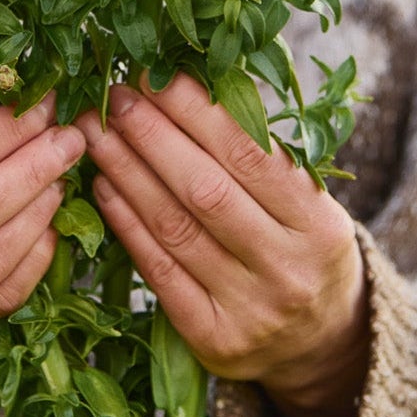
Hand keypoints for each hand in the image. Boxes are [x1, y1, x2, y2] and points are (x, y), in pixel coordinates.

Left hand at [75, 75, 368, 416]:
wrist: (321, 341)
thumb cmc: (303, 247)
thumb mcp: (306, 201)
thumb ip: (258, 152)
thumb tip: (185, 82)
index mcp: (320, 225)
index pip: (249, 155)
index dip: (196, 111)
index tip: (154, 75)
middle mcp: (287, 270)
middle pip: (205, 190)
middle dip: (151, 135)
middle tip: (112, 97)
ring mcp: (249, 310)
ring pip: (174, 227)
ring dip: (126, 172)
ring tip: (95, 133)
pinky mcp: (211, 339)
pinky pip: (157, 269)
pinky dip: (125, 222)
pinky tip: (103, 185)